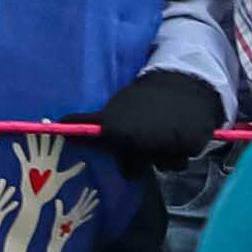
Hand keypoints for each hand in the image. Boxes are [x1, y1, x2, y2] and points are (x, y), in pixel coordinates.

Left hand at [96, 67, 228, 176]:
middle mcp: (141, 143)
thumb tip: (60, 129)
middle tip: (148, 136)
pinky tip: (180, 133)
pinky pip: (184, 160)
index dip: (125, 155)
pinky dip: (182, 150)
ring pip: (165, 166)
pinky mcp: (191, 146)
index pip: (123, 164)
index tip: (129, 142)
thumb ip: (91, 124)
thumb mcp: (112, 110)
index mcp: (117, 133)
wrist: (180, 82)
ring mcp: (168, 146)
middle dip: (142, 157)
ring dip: (164, 155)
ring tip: (165, 131)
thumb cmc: (141, 98)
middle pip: (140, 170)